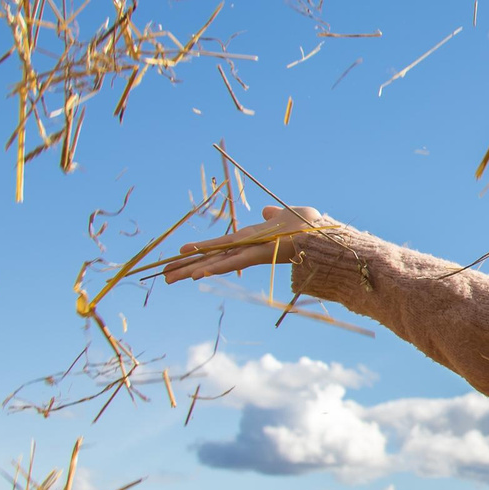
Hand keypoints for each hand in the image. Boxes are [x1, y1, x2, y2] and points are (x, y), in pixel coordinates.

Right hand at [159, 205, 329, 283]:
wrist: (324, 232)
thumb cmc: (309, 224)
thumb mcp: (287, 214)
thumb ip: (274, 215)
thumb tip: (267, 212)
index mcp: (250, 238)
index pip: (219, 246)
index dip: (199, 251)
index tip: (179, 256)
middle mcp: (246, 248)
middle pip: (210, 258)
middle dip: (186, 267)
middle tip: (163, 276)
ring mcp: (251, 252)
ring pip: (216, 262)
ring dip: (192, 269)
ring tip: (170, 277)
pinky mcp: (259, 255)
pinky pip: (233, 263)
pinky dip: (216, 267)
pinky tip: (198, 273)